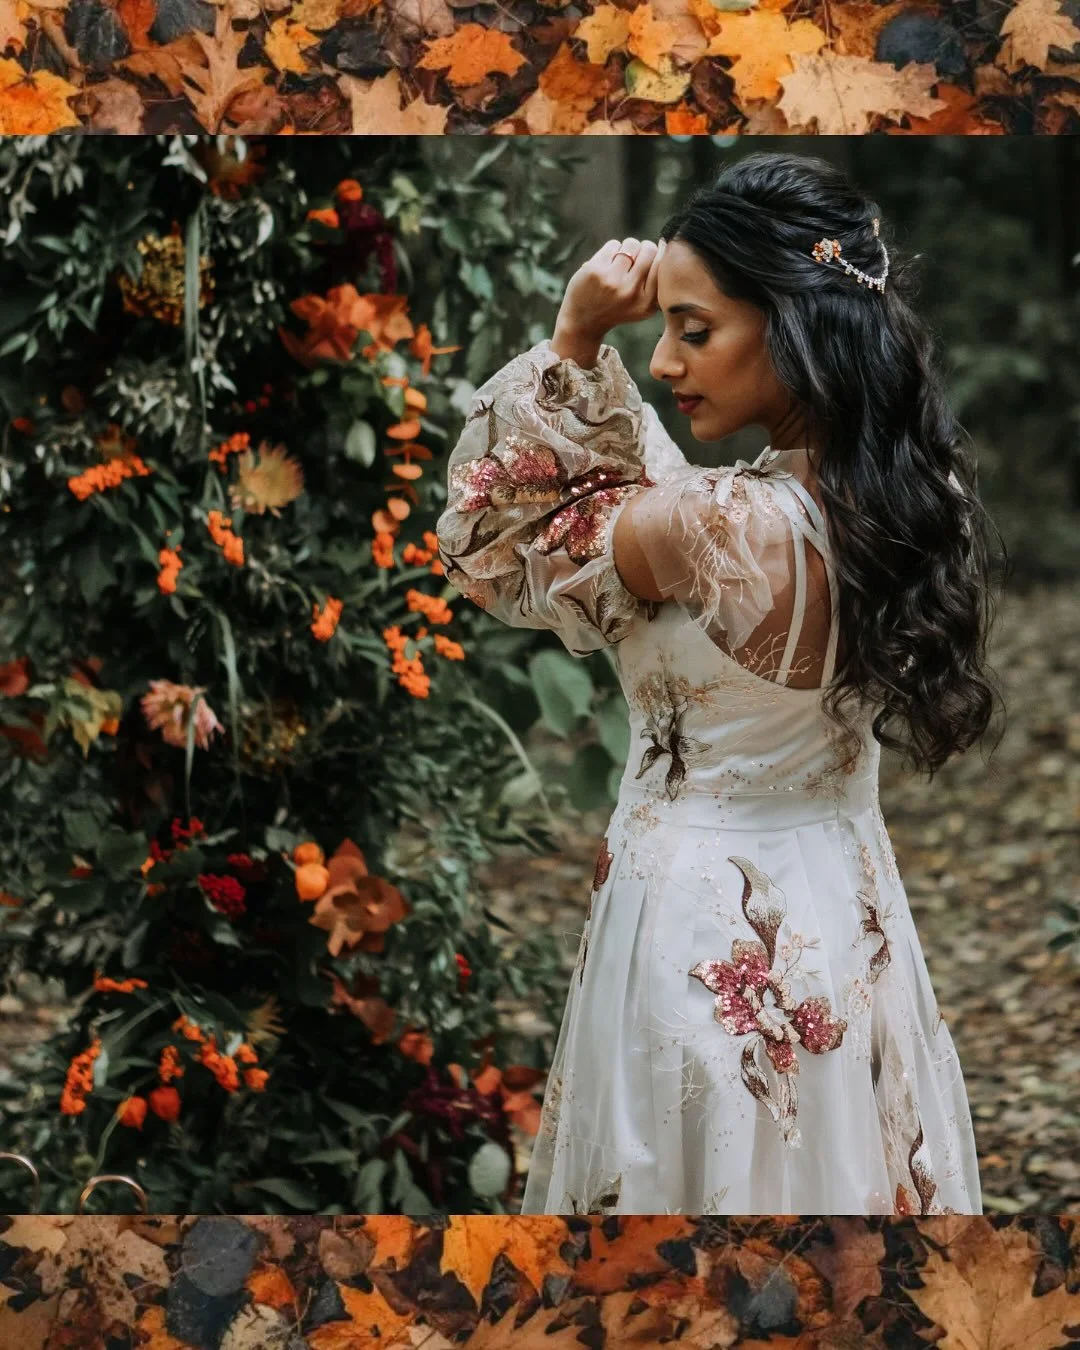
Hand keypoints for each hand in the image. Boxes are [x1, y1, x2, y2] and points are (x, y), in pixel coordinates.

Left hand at [552, 238, 664, 361]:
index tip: (654, 254)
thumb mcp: (642, 305)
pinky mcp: (596, 270)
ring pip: (631, 244)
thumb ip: (656, 282)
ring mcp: (612, 280)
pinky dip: (612, 250)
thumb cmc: (617, 307)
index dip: (660, 252)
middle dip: (643, 249)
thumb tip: (665, 243)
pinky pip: (614, 244)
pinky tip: (607, 265)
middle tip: (635, 260)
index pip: (662, 264)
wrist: (583, 321)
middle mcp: (631, 292)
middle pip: (649, 249)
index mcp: (647, 303)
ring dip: (627, 249)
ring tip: (620, 263)